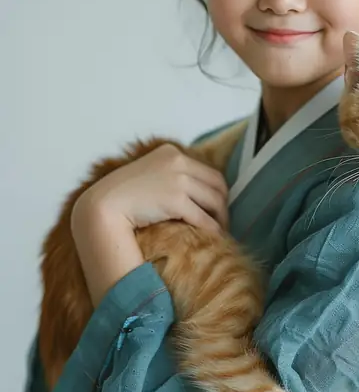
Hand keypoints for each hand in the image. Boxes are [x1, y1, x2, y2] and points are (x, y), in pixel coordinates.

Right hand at [74, 144, 228, 234]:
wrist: (102, 206)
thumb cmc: (121, 196)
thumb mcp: (147, 175)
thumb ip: (168, 176)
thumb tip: (191, 194)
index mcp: (171, 153)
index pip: (208, 171)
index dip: (218, 191)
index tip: (218, 207)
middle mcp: (177, 162)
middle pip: (217, 185)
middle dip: (223, 205)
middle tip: (223, 222)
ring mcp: (177, 180)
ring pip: (214, 202)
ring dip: (221, 219)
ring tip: (221, 231)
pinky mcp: (176, 200)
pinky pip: (204, 218)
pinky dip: (213, 230)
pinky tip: (214, 238)